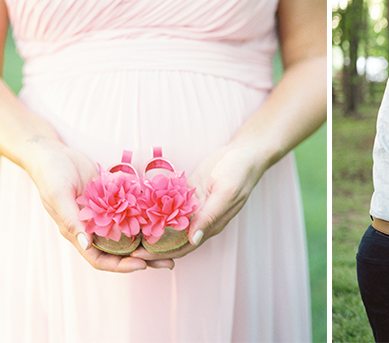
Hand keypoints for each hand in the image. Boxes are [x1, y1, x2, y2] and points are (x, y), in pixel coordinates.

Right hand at [27, 138, 173, 271]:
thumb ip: (71, 220)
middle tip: (168, 260)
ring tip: (173, 242)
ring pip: (129, 232)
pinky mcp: (113, 198)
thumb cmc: (51, 174)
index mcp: (78, 232)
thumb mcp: (58, 196)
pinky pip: (131, 211)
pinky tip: (166, 215)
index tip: (142, 265)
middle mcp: (93, 227)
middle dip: (143, 257)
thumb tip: (86, 244)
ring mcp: (105, 213)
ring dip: (149, 239)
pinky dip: (146, 215)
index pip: (100, 258)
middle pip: (120, 250)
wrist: (54, 153)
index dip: (120, 265)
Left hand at [131, 143, 265, 260]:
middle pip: (172, 238)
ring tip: (126, 227)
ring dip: (150, 226)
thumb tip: (192, 240)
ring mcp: (194, 205)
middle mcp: (200, 219)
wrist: (245, 152)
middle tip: (123, 245)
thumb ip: (209, 216)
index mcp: (210, 224)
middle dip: (149, 244)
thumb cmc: (239, 172)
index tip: (137, 256)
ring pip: (169, 222)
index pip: (182, 247)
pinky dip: (156, 205)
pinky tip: (138, 204)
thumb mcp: (226, 193)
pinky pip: (170, 202)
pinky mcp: (190, 192)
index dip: (160, 253)